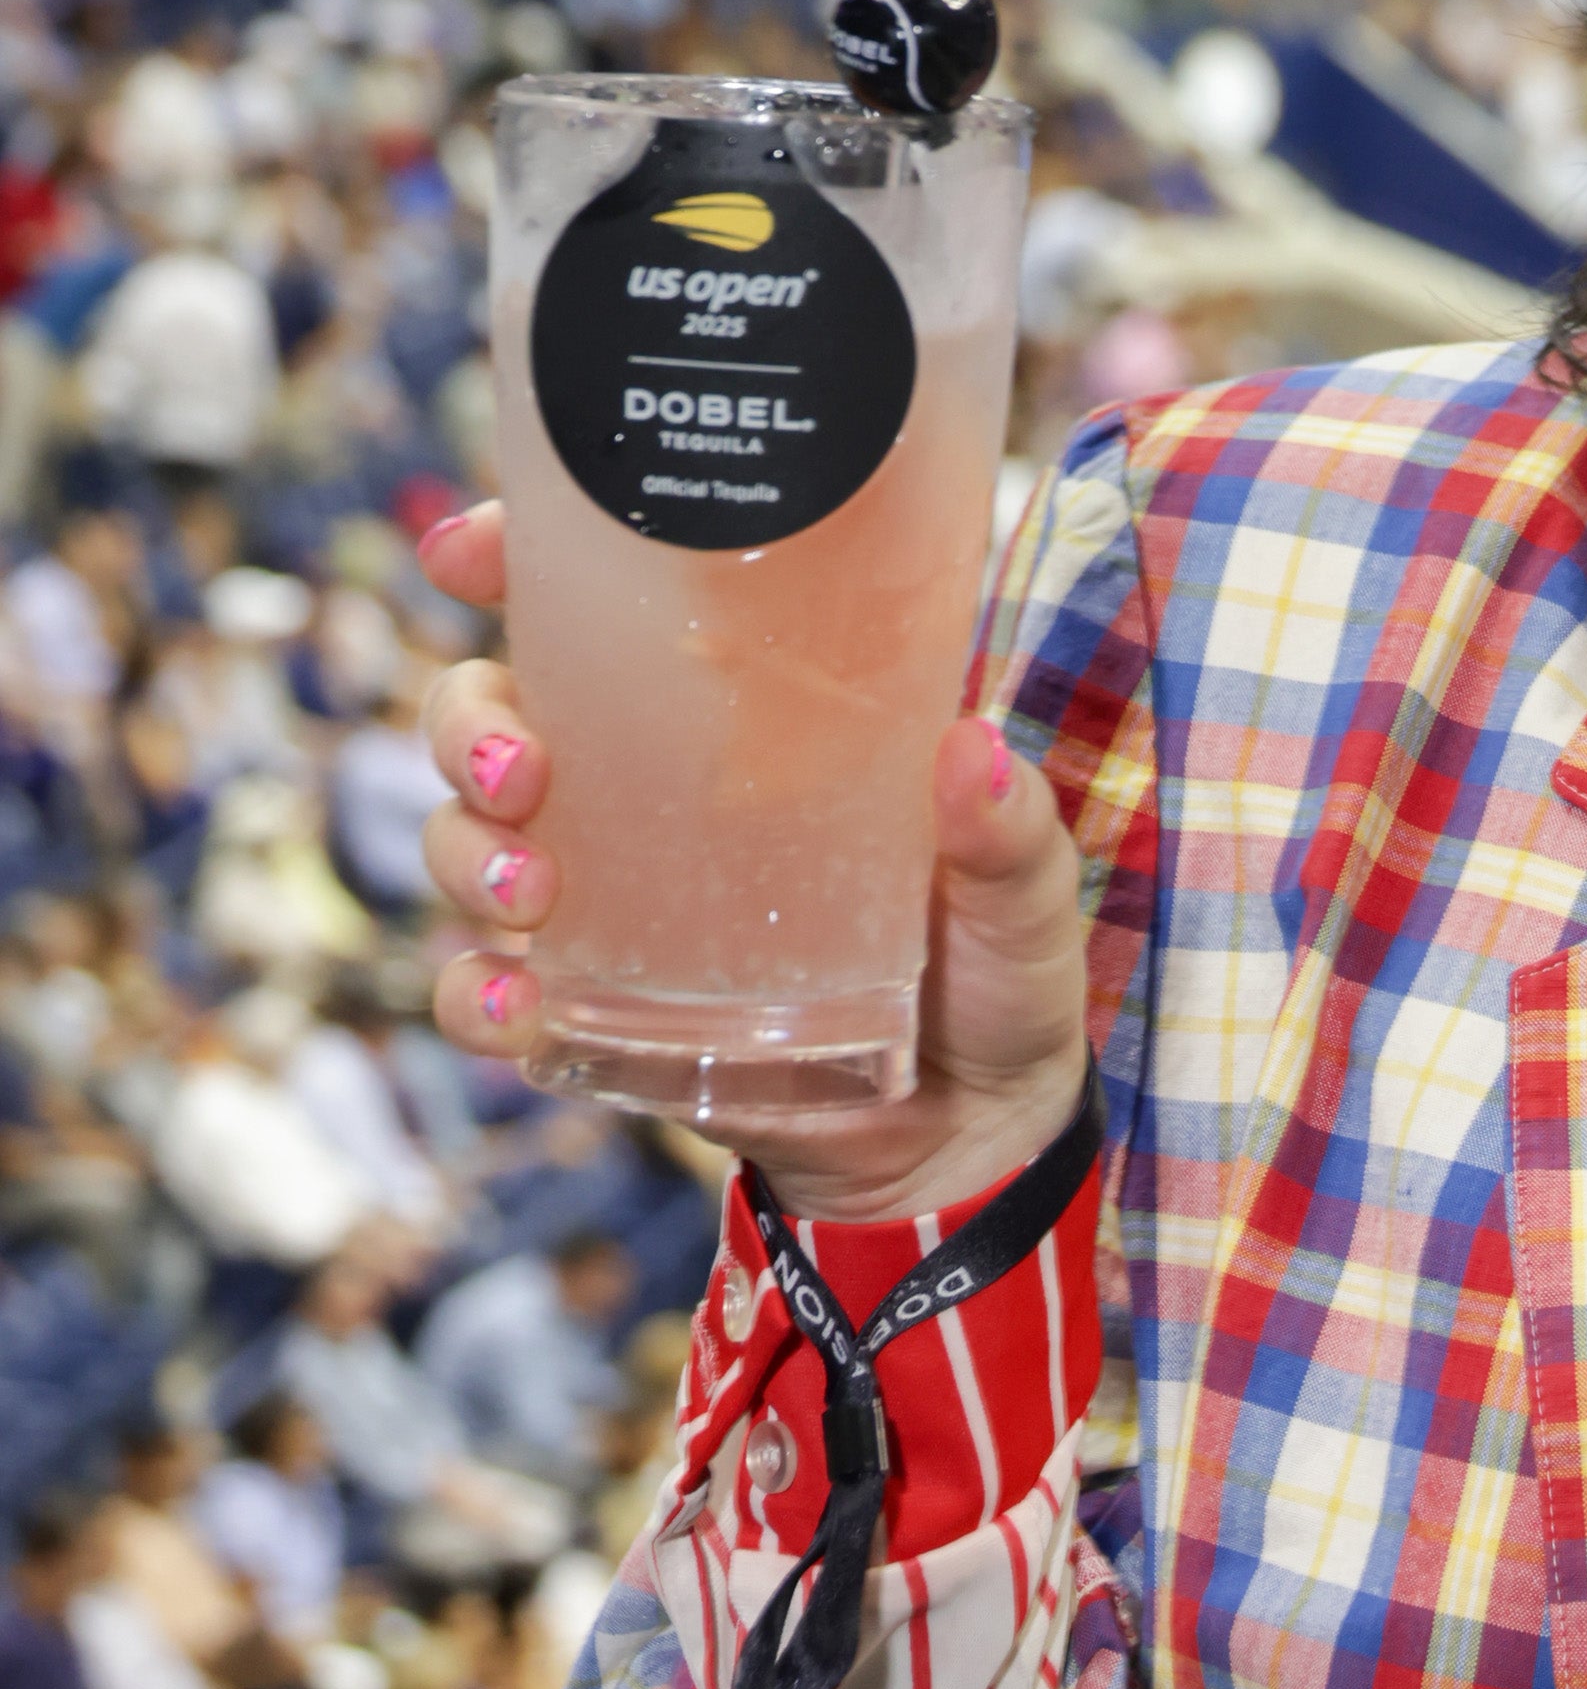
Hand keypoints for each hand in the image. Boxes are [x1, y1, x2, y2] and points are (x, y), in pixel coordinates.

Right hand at [415, 502, 1092, 1227]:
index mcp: (745, 722)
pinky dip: (478, 995)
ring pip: (468, 839)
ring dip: (463, 851)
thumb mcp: (1021, 893)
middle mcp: (654, 792)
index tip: (469, 552)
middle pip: (495, 713)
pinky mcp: (601, 1010)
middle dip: (469, 724)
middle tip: (520, 772)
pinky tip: (517, 1002)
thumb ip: (1008, 834)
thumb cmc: (992, 974)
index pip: (607, 612)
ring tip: (527, 890)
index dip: (518, 562)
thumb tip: (972, 753)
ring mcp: (614, 900)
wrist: (968, 1136)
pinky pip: (494, 991)